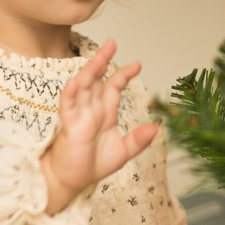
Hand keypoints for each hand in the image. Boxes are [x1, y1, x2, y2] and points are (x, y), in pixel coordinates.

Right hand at [40, 39, 159, 213]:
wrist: (71, 181)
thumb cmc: (91, 165)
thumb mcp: (122, 152)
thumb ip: (138, 140)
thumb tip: (157, 126)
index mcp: (104, 113)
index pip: (113, 87)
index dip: (123, 75)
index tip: (137, 65)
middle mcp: (91, 110)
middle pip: (97, 80)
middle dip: (103, 61)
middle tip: (112, 43)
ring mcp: (78, 116)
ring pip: (82, 87)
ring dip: (89, 71)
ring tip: (98, 57)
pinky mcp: (68, 126)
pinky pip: (68, 107)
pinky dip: (71, 95)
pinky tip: (75, 83)